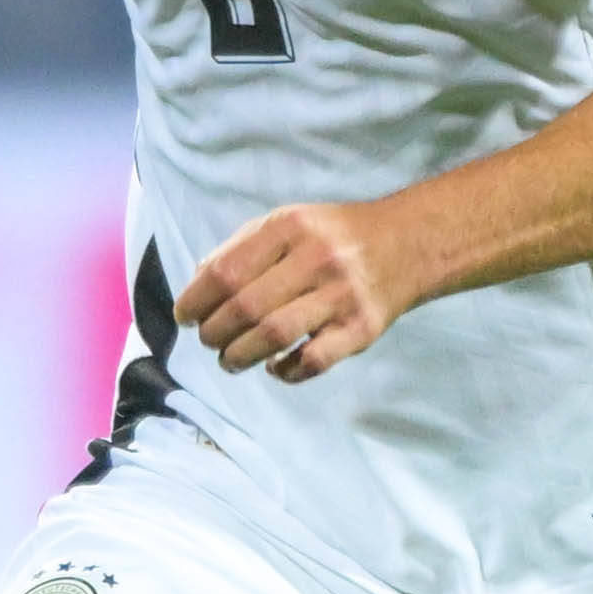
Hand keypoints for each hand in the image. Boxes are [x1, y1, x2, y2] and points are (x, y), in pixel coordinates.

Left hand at [175, 198, 419, 382]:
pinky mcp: (362, 329)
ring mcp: (341, 295)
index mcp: (289, 228)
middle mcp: (315, 258)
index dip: (195, 300)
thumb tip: (196, 283)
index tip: (185, 317)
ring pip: (274, 336)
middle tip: (209, 340)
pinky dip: (286, 371)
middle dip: (214, 333)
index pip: (225, 272)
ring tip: (230, 360)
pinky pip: (314, 361)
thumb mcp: (286, 222)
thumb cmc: (332, 236)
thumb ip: (240, 247)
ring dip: (240, 356)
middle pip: (245, 308)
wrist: (406, 243)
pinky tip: (275, 368)